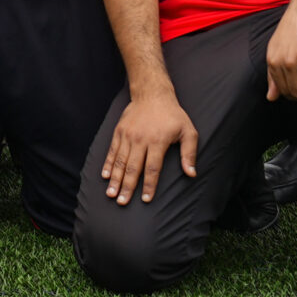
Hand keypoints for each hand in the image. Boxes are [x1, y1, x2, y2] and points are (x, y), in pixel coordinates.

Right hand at [101, 89, 197, 203]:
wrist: (152, 94)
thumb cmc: (173, 115)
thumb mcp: (188, 131)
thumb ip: (189, 153)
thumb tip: (191, 173)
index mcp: (158, 141)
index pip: (153, 168)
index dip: (150, 185)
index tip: (146, 199)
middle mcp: (140, 139)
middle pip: (133, 168)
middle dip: (127, 187)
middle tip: (122, 202)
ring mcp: (128, 135)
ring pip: (120, 161)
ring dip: (115, 179)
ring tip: (111, 194)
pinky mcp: (119, 132)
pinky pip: (113, 151)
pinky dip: (108, 164)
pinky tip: (105, 176)